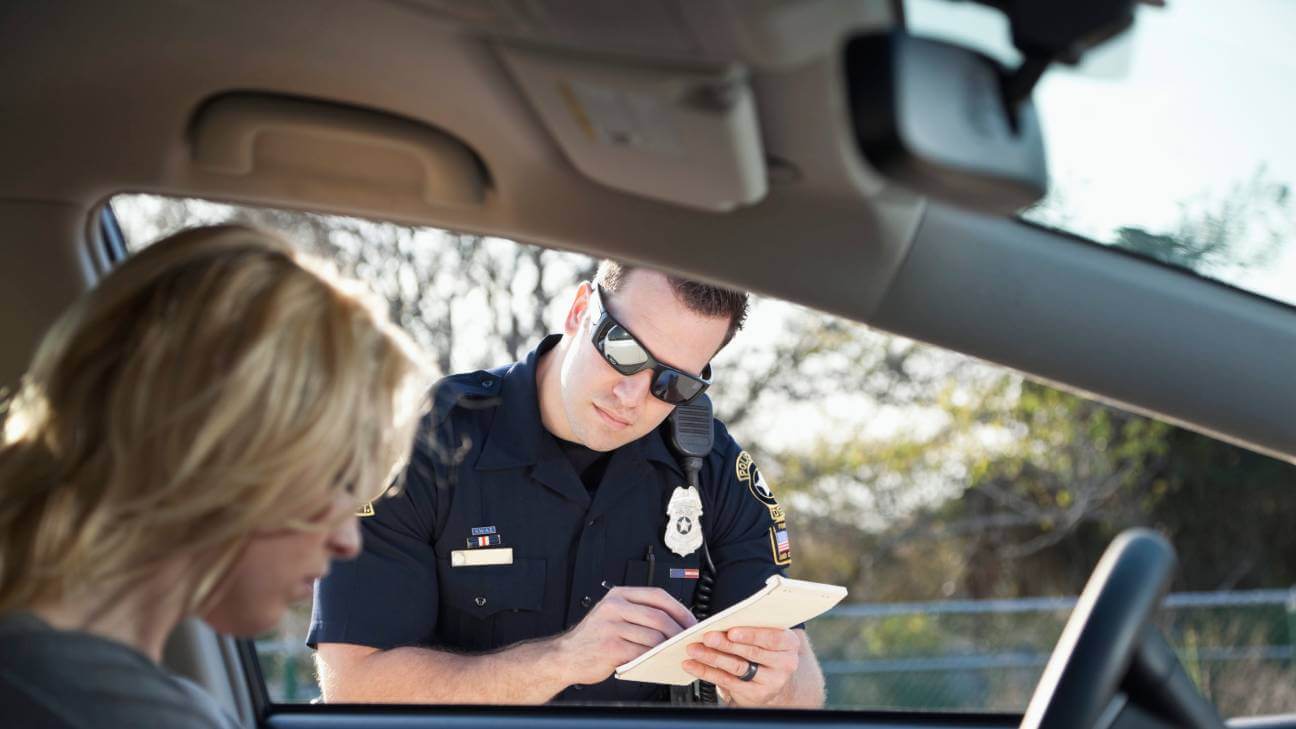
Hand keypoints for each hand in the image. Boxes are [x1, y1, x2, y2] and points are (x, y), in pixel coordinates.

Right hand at [553, 586, 697, 685]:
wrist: (565, 656)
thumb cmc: (593, 638)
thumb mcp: (612, 615)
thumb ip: (639, 614)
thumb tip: (675, 622)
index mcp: (618, 596)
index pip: (658, 596)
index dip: (679, 609)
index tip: (691, 621)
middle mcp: (614, 607)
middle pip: (659, 617)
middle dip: (678, 631)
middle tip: (687, 641)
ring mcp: (611, 627)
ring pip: (653, 636)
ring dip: (668, 647)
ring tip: (674, 652)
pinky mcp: (611, 648)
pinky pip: (642, 652)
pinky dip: (654, 658)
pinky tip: (658, 661)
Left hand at [681, 627, 800, 705]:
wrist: (775, 681)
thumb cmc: (767, 650)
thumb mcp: (769, 637)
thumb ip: (754, 629)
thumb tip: (723, 622)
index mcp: (789, 644)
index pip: (772, 638)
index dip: (751, 635)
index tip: (731, 631)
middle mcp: (785, 664)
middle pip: (751, 652)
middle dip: (725, 644)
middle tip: (707, 637)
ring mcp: (771, 682)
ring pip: (737, 667)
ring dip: (712, 657)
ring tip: (694, 649)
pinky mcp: (755, 694)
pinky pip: (727, 681)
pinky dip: (707, 672)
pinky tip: (693, 665)